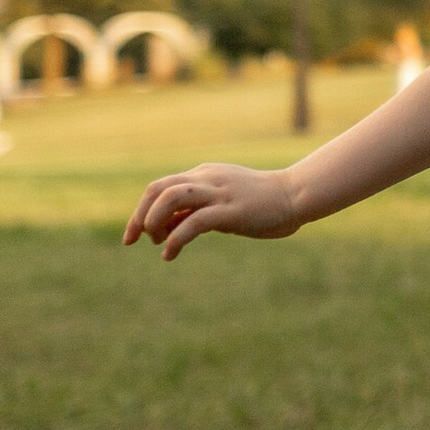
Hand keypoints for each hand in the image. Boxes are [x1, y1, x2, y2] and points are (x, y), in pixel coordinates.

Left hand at [124, 164, 305, 260]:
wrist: (297, 195)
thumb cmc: (263, 203)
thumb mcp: (224, 203)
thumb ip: (198, 210)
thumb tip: (170, 228)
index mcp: (205, 174)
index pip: (161, 187)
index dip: (142, 211)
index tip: (133, 235)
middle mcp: (208, 179)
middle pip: (158, 188)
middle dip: (139, 215)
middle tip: (133, 240)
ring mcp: (220, 193)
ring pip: (171, 197)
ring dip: (154, 221)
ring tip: (157, 242)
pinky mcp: (232, 210)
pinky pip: (194, 222)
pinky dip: (175, 239)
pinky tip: (170, 255)